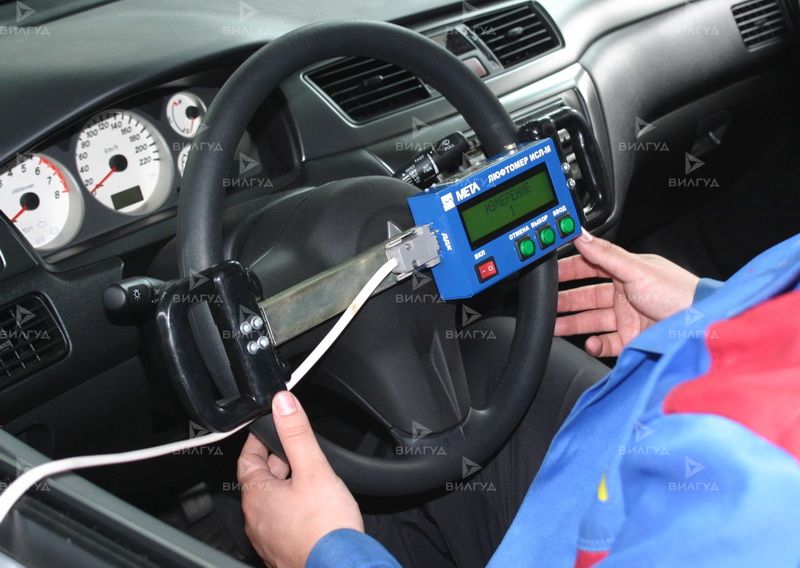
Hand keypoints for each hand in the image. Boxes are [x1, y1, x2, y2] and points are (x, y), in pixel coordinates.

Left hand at [238, 391, 362, 567]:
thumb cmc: (324, 529)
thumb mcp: (314, 469)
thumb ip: (297, 434)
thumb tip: (282, 403)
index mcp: (257, 496)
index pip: (247, 459)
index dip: (258, 441)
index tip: (268, 428)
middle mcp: (257, 519)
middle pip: (260, 481)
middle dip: (277, 461)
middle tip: (294, 447)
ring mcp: (269, 538)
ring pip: (273, 503)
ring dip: (286, 486)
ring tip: (307, 475)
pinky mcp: (284, 551)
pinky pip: (283, 523)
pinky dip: (293, 509)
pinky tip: (313, 508)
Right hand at [555, 229, 698, 356]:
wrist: (699, 327)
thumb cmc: (677, 293)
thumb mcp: (637, 269)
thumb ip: (606, 254)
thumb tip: (582, 235)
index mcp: (627, 271)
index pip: (590, 267)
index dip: (569, 269)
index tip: (548, 273)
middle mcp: (625, 294)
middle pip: (586, 296)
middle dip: (564, 300)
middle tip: (545, 305)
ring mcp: (628, 317)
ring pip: (591, 321)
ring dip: (572, 324)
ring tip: (554, 328)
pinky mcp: (631, 340)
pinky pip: (606, 343)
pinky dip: (595, 345)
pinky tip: (590, 343)